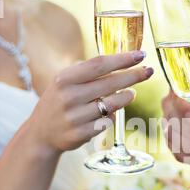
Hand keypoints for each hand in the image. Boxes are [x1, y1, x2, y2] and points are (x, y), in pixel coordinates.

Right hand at [28, 51, 152, 154]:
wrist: (42, 133)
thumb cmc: (59, 101)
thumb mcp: (65, 82)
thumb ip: (88, 72)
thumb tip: (122, 61)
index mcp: (64, 79)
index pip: (99, 64)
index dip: (122, 59)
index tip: (140, 55)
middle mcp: (69, 97)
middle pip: (110, 83)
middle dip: (133, 76)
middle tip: (148, 72)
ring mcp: (75, 117)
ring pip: (112, 104)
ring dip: (126, 97)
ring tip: (131, 94)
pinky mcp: (82, 134)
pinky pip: (107, 122)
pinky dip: (111, 117)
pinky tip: (108, 114)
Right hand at [162, 85, 189, 164]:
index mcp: (184, 93)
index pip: (175, 99)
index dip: (183, 109)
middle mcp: (174, 109)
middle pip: (171, 120)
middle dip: (188, 131)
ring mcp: (174, 128)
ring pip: (171, 138)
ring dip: (189, 145)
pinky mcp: (178, 145)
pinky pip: (176, 153)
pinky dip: (189, 157)